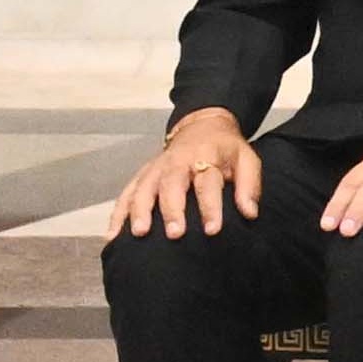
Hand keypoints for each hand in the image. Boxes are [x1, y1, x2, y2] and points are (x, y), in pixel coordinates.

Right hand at [105, 107, 261, 239]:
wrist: (203, 125)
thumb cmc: (226, 149)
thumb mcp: (247, 159)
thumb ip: (249, 186)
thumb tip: (250, 213)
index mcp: (206, 156)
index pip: (208, 183)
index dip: (210, 207)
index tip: (213, 230)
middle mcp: (177, 162)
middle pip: (171, 185)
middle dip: (172, 210)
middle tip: (174, 234)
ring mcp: (156, 168)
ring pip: (144, 188)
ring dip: (140, 211)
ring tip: (139, 233)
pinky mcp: (142, 175)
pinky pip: (126, 193)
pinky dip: (118, 214)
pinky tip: (112, 236)